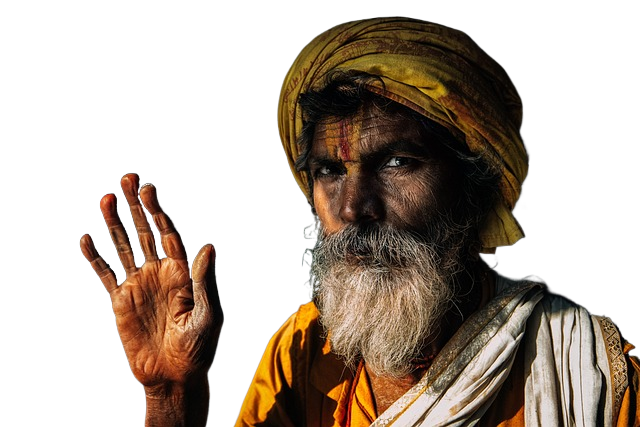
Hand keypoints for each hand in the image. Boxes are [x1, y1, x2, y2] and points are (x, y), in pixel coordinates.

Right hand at [79, 173, 221, 393]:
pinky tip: (87, 239)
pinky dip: (96, 258)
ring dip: (115, 223)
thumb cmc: (199, 348)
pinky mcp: (122, 300)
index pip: (171, 231)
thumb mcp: (209, 315)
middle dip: (139, 205)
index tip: (148, 189)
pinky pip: (106, 273)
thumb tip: (208, 247)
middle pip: (147, 231)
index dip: (160, 210)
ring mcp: (141, 283)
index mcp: (183, 271)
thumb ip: (205, 282)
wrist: (174, 375)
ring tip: (106, 198)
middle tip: (128, 179)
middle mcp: (162, 271)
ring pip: (125, 246)